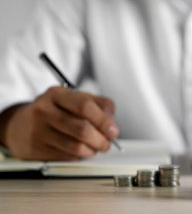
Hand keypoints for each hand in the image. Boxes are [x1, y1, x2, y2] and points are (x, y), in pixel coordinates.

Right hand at [0, 87, 118, 160]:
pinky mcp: (35, 149)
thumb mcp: (74, 98)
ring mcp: (38, 130)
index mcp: (56, 94)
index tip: (113, 130)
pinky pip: (67, 156)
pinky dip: (80, 156)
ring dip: (93, 150)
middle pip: (82, 129)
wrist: (19, 125)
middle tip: (107, 143)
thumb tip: (112, 123)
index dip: (104, 120)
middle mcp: (44, 110)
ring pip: (76, 146)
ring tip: (97, 148)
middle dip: (101, 140)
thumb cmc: (55, 110)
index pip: (85, 106)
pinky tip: (82, 151)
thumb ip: (98, 104)